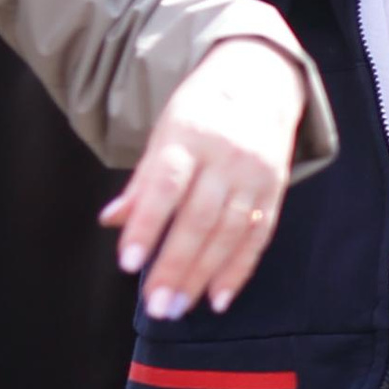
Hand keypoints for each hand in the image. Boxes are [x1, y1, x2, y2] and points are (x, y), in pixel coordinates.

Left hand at [103, 36, 306, 319]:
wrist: (261, 80)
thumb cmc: (201, 112)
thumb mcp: (165, 133)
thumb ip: (142, 181)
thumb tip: (112, 221)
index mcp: (190, 135)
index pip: (166, 186)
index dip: (146, 226)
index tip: (128, 263)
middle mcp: (226, 156)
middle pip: (199, 218)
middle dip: (176, 265)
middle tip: (156, 306)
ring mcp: (255, 174)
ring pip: (229, 233)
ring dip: (203, 276)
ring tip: (179, 308)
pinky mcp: (276, 190)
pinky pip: (259, 236)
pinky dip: (239, 270)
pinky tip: (219, 298)